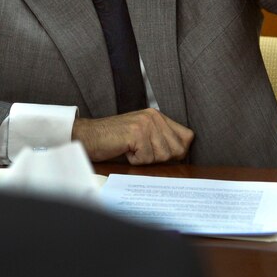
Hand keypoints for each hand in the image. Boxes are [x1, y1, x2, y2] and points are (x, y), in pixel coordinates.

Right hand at [72, 109, 193, 164]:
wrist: (89, 136)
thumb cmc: (114, 139)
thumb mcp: (143, 134)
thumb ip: (162, 139)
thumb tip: (184, 153)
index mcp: (158, 115)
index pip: (187, 136)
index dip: (179, 151)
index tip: (162, 154)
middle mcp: (154, 116)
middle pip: (177, 150)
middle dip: (161, 158)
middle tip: (142, 151)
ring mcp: (146, 124)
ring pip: (163, 156)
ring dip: (146, 159)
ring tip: (132, 150)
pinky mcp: (136, 133)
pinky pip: (146, 158)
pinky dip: (135, 160)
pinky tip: (126, 151)